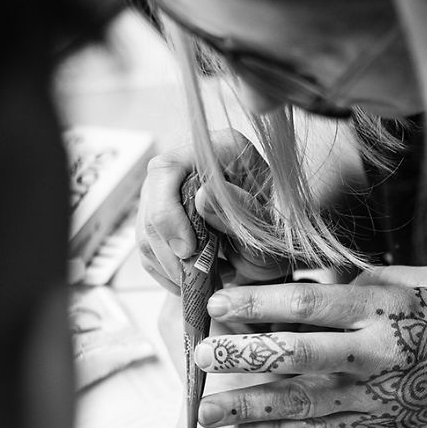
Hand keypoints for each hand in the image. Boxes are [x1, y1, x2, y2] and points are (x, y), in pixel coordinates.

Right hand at [136, 129, 289, 294]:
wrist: (281, 252)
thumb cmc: (281, 236)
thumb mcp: (270, 229)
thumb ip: (242, 211)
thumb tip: (202, 197)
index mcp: (224, 149)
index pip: (168, 169)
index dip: (167, 211)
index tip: (187, 250)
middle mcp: (194, 162)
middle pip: (150, 198)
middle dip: (165, 244)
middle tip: (191, 273)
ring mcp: (175, 189)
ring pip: (144, 226)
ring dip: (166, 262)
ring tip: (198, 279)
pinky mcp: (166, 217)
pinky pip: (147, 246)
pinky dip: (164, 269)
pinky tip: (190, 278)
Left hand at [194, 266, 426, 427]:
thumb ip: (371, 279)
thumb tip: (315, 275)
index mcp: (389, 306)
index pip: (309, 303)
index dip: (257, 303)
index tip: (218, 302)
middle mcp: (378, 352)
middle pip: (295, 354)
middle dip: (241, 356)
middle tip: (198, 356)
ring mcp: (377, 395)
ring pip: (299, 400)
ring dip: (248, 405)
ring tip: (204, 409)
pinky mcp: (378, 426)